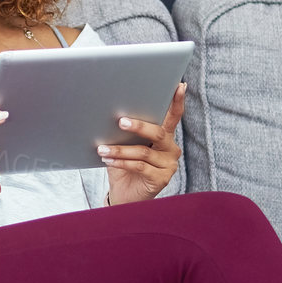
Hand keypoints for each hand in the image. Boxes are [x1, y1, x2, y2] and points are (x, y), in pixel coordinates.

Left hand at [102, 81, 185, 205]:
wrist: (124, 196)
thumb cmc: (124, 167)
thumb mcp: (125, 146)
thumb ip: (127, 134)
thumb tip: (113, 116)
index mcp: (165, 137)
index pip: (173, 117)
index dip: (177, 102)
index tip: (179, 86)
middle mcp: (171, 149)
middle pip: (158, 132)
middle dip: (138, 126)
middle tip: (120, 121)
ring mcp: (169, 165)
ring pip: (144, 151)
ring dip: (120, 149)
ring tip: (102, 148)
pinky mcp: (162, 179)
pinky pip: (140, 166)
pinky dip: (122, 162)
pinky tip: (109, 160)